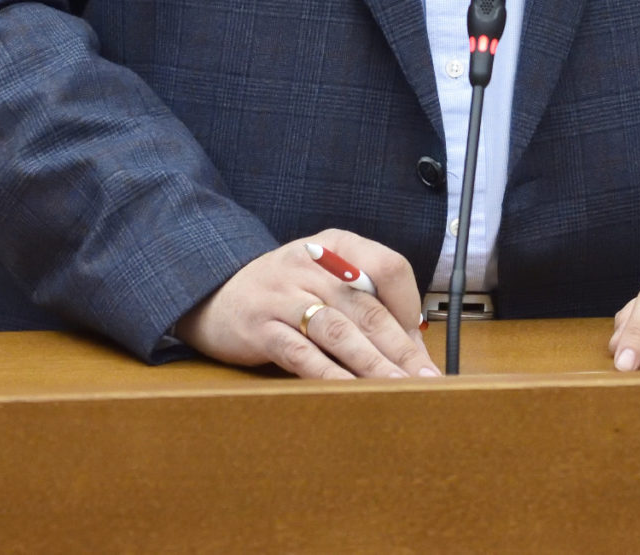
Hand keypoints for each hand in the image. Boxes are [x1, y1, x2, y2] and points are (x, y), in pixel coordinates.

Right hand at [176, 232, 438, 380]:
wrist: (213, 292)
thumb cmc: (283, 291)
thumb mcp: (325, 278)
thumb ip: (366, 303)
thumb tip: (413, 346)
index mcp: (336, 246)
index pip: (388, 267)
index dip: (410, 306)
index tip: (422, 344)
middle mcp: (312, 265)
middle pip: (368, 307)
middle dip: (401, 348)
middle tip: (426, 379)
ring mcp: (284, 295)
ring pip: (339, 331)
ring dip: (373, 364)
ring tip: (398, 389)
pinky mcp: (261, 327)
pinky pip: (302, 353)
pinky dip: (330, 374)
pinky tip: (350, 392)